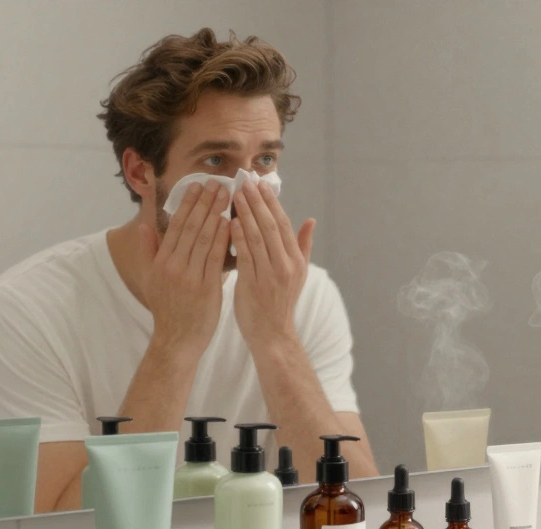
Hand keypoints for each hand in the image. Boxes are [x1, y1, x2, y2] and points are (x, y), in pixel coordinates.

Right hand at [138, 179, 230, 359]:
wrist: (176, 339)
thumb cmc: (167, 309)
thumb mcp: (151, 279)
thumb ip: (149, 251)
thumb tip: (143, 226)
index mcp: (162, 261)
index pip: (176, 225)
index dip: (188, 204)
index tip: (198, 186)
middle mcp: (174, 265)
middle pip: (191, 227)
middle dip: (205, 202)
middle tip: (217, 182)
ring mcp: (190, 276)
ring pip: (204, 239)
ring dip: (216, 214)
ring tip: (228, 195)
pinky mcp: (206, 288)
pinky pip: (215, 258)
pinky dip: (223, 239)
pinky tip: (231, 222)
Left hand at [231, 178, 314, 349]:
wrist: (272, 335)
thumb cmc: (280, 303)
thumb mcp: (299, 274)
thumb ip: (303, 245)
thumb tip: (310, 220)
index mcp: (296, 260)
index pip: (283, 224)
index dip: (272, 202)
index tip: (260, 184)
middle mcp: (286, 265)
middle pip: (270, 226)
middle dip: (257, 202)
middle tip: (245, 181)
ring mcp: (270, 275)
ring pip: (257, 237)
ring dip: (245, 213)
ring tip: (235, 194)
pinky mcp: (253, 285)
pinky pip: (245, 256)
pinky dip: (238, 237)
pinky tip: (230, 221)